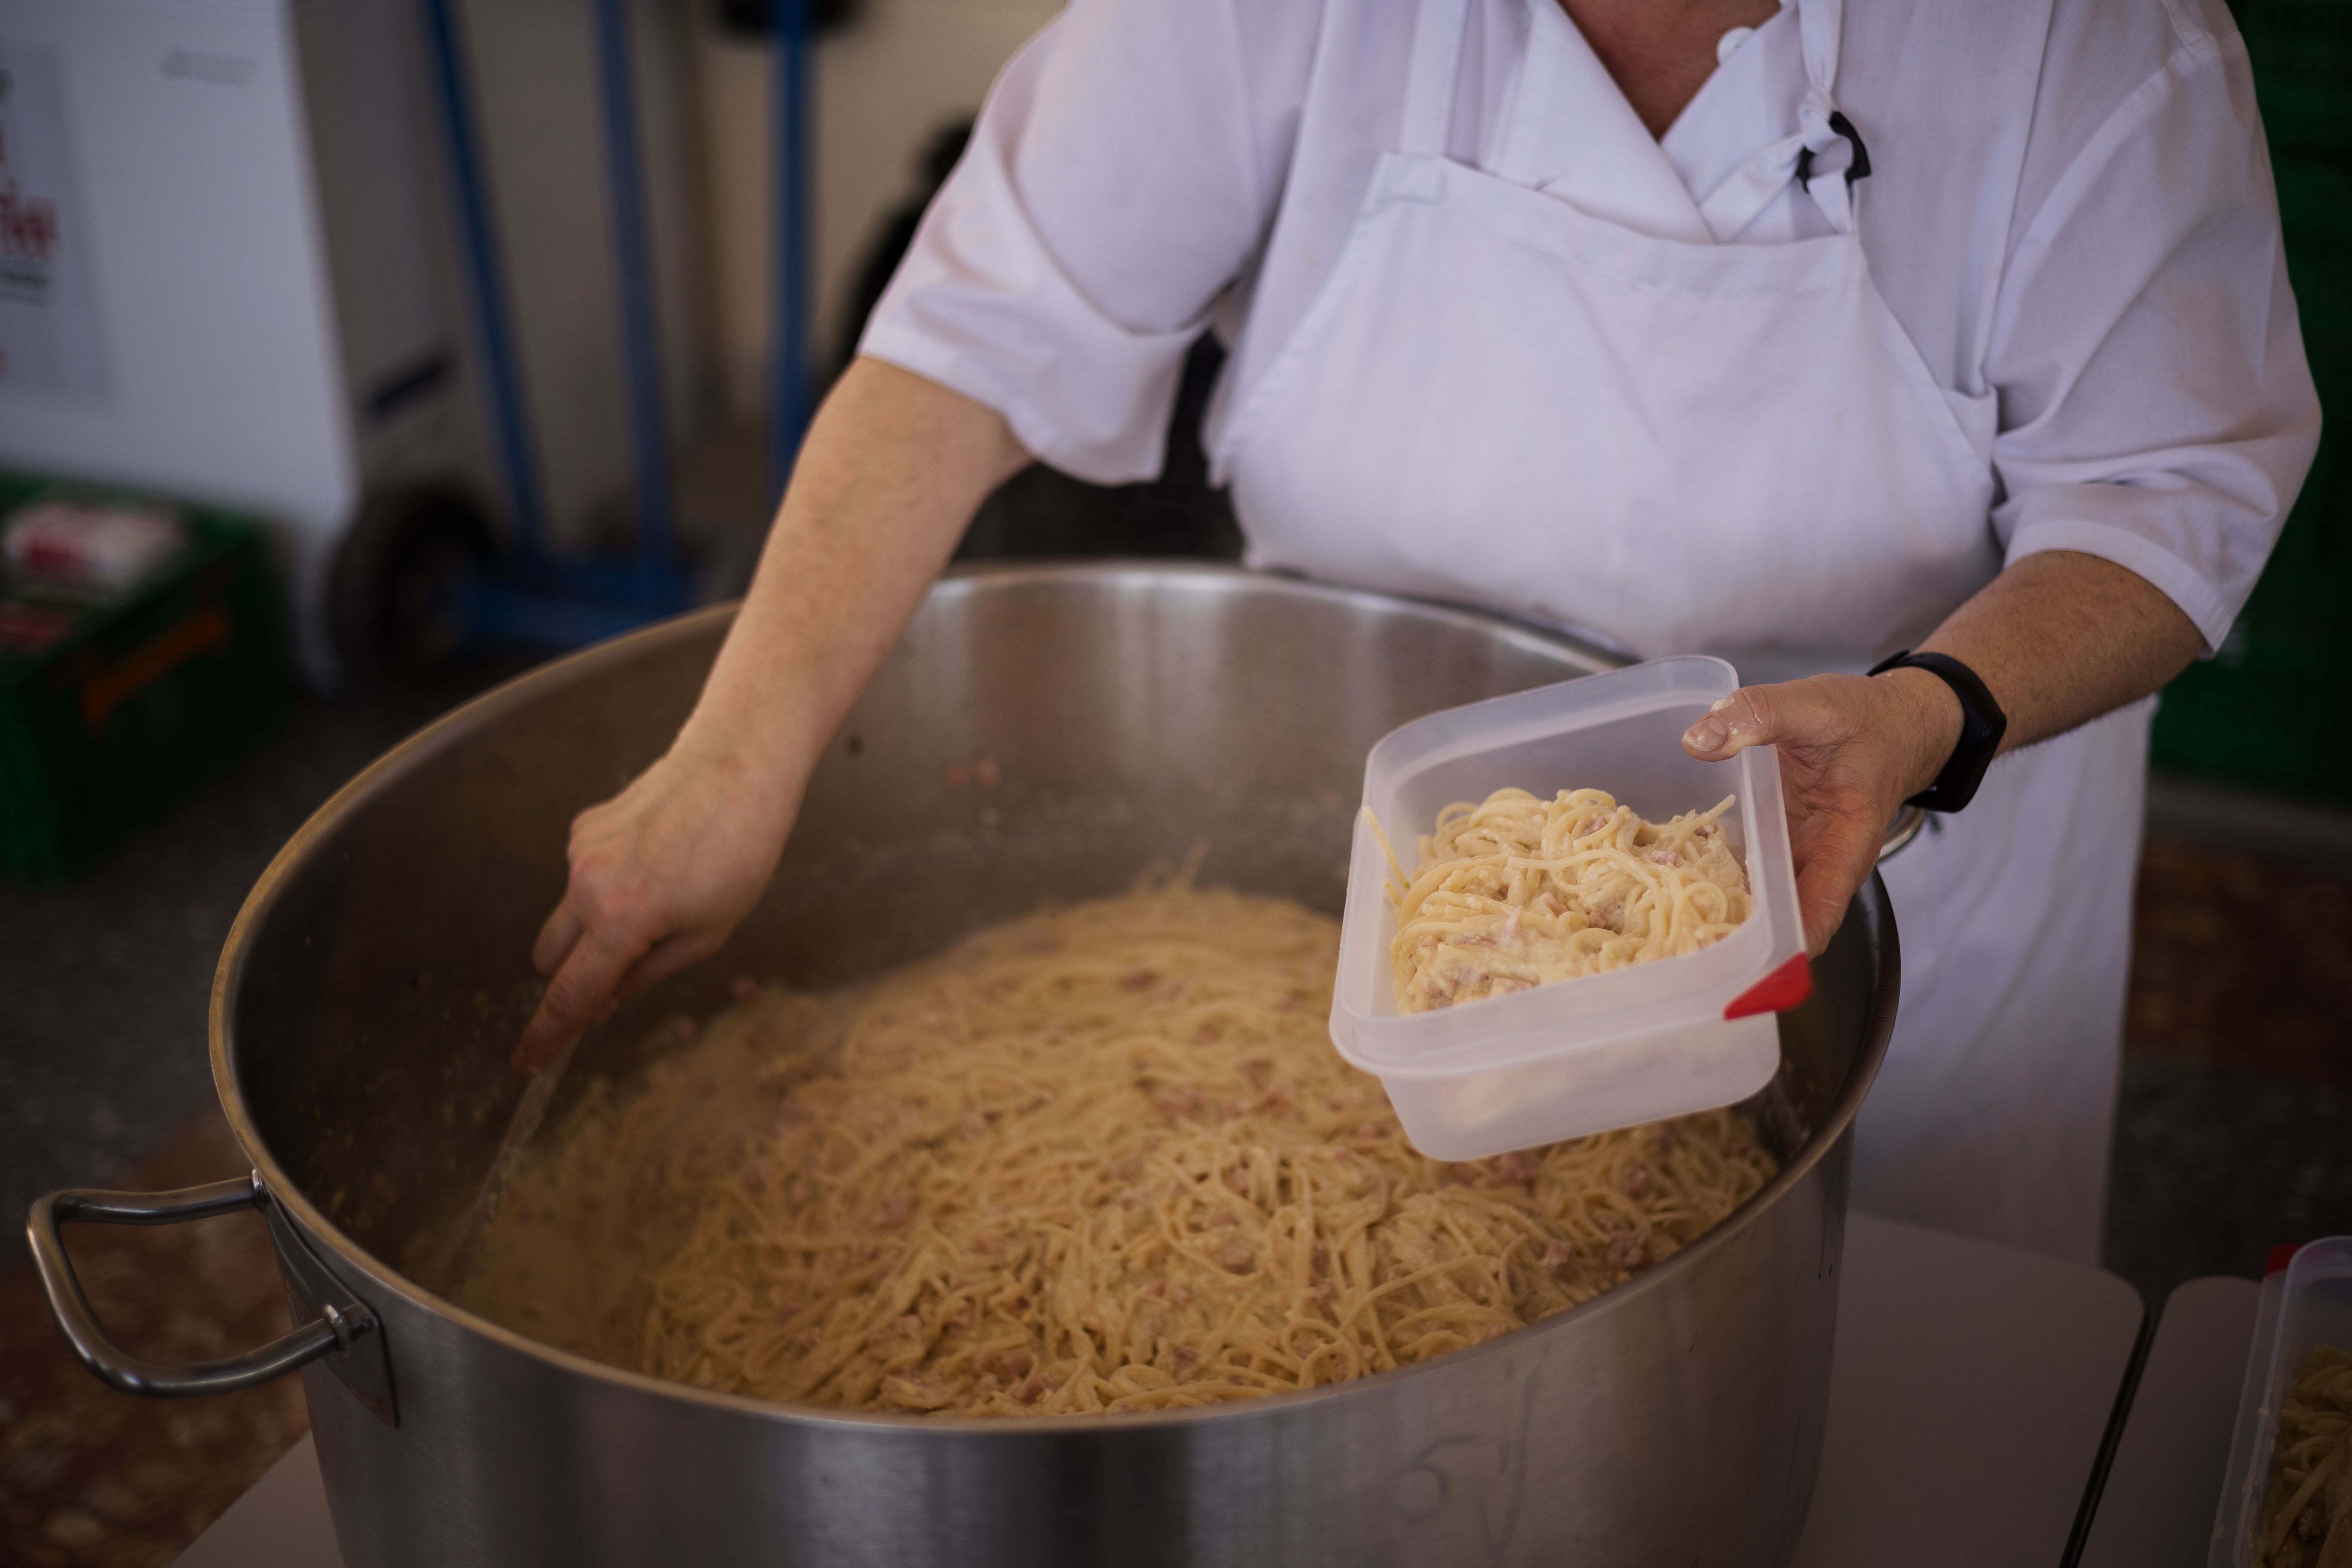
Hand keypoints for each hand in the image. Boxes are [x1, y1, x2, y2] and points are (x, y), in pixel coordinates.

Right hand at [514, 737, 797, 1070]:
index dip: (547, 1033)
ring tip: (659, 901)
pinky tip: (654, 862)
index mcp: (623, 920)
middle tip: (619, 976)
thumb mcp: (707, 933)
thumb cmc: (739, 854)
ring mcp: (581, 852)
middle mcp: (588, 885)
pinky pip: (582, 876)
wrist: (737, 769)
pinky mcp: (584, 827)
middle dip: (574, 976)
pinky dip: (605, 886)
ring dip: (593, 929)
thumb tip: (604, 999)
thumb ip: (646, 972)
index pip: (570, 993)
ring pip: (566, 915)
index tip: (526, 1061)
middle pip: (551, 957)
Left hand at [1681, 670, 1960, 953]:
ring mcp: (1793, 855)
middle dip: (1732, 938)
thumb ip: (1761, 715)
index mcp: (1844, 847)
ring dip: (1712, 907)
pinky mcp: (1774, 841)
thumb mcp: (1816, 706)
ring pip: (1754, 897)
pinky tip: (1665, 870)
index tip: (1740, 967)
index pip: (1818, 915)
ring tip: (1655, 919)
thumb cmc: (1866, 720)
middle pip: (1778, 920)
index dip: (1781, 948)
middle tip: (1674, 946)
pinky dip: (1708, 870)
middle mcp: (1818, 863)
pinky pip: (1740, 866)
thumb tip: (1699, 740)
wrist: (1888, 720)